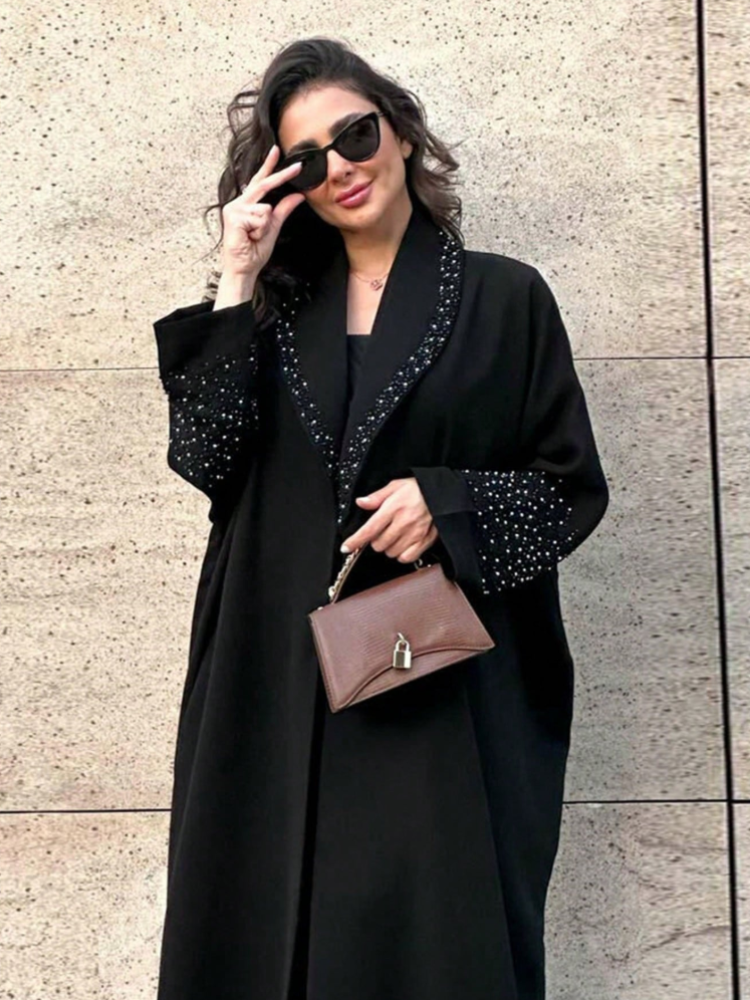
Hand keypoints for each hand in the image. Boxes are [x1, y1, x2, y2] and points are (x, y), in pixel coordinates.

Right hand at [220, 144, 305, 276]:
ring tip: (254, 237)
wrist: (244, 268)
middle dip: (281, 176)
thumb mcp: (273, 227)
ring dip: (264, 227)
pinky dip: (259, 231)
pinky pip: (260, 218)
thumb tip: (298, 195)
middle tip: (298, 167)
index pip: (260, 182)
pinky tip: (249, 237)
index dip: (268, 166)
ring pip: (265, 209)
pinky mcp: (234, 217)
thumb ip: (283, 209)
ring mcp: (234, 209)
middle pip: (263, 185)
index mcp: (247, 204)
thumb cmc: (254, 250)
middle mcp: (238, 203)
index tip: (276, 150)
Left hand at [340, 478, 438, 562]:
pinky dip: (402, 554)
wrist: (443, 493)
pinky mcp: (425, 541)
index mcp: (393, 508)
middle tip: (382, 530)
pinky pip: (407, 557)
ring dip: (388, 547)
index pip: (369, 529)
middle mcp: (403, 523)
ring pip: (391, 552)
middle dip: (376, 540)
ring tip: (394, 535)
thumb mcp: (395, 486)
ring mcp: (415, 534)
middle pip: (378, 544)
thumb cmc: (419, 489)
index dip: (355, 541)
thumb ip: (377, 497)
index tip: (346, 547)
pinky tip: (403, 545)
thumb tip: (361, 502)